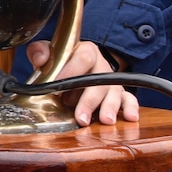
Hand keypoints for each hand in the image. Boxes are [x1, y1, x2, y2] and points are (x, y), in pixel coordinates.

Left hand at [25, 40, 139, 126]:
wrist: (74, 69)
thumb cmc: (61, 63)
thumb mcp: (49, 54)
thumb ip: (40, 52)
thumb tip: (41, 60)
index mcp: (86, 51)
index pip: (83, 58)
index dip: (72, 70)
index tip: (59, 85)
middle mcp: (101, 66)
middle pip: (100, 81)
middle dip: (90, 100)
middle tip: (81, 117)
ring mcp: (112, 80)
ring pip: (114, 92)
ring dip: (110, 107)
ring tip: (106, 120)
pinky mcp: (119, 94)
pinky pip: (129, 99)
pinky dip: (130, 108)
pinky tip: (130, 117)